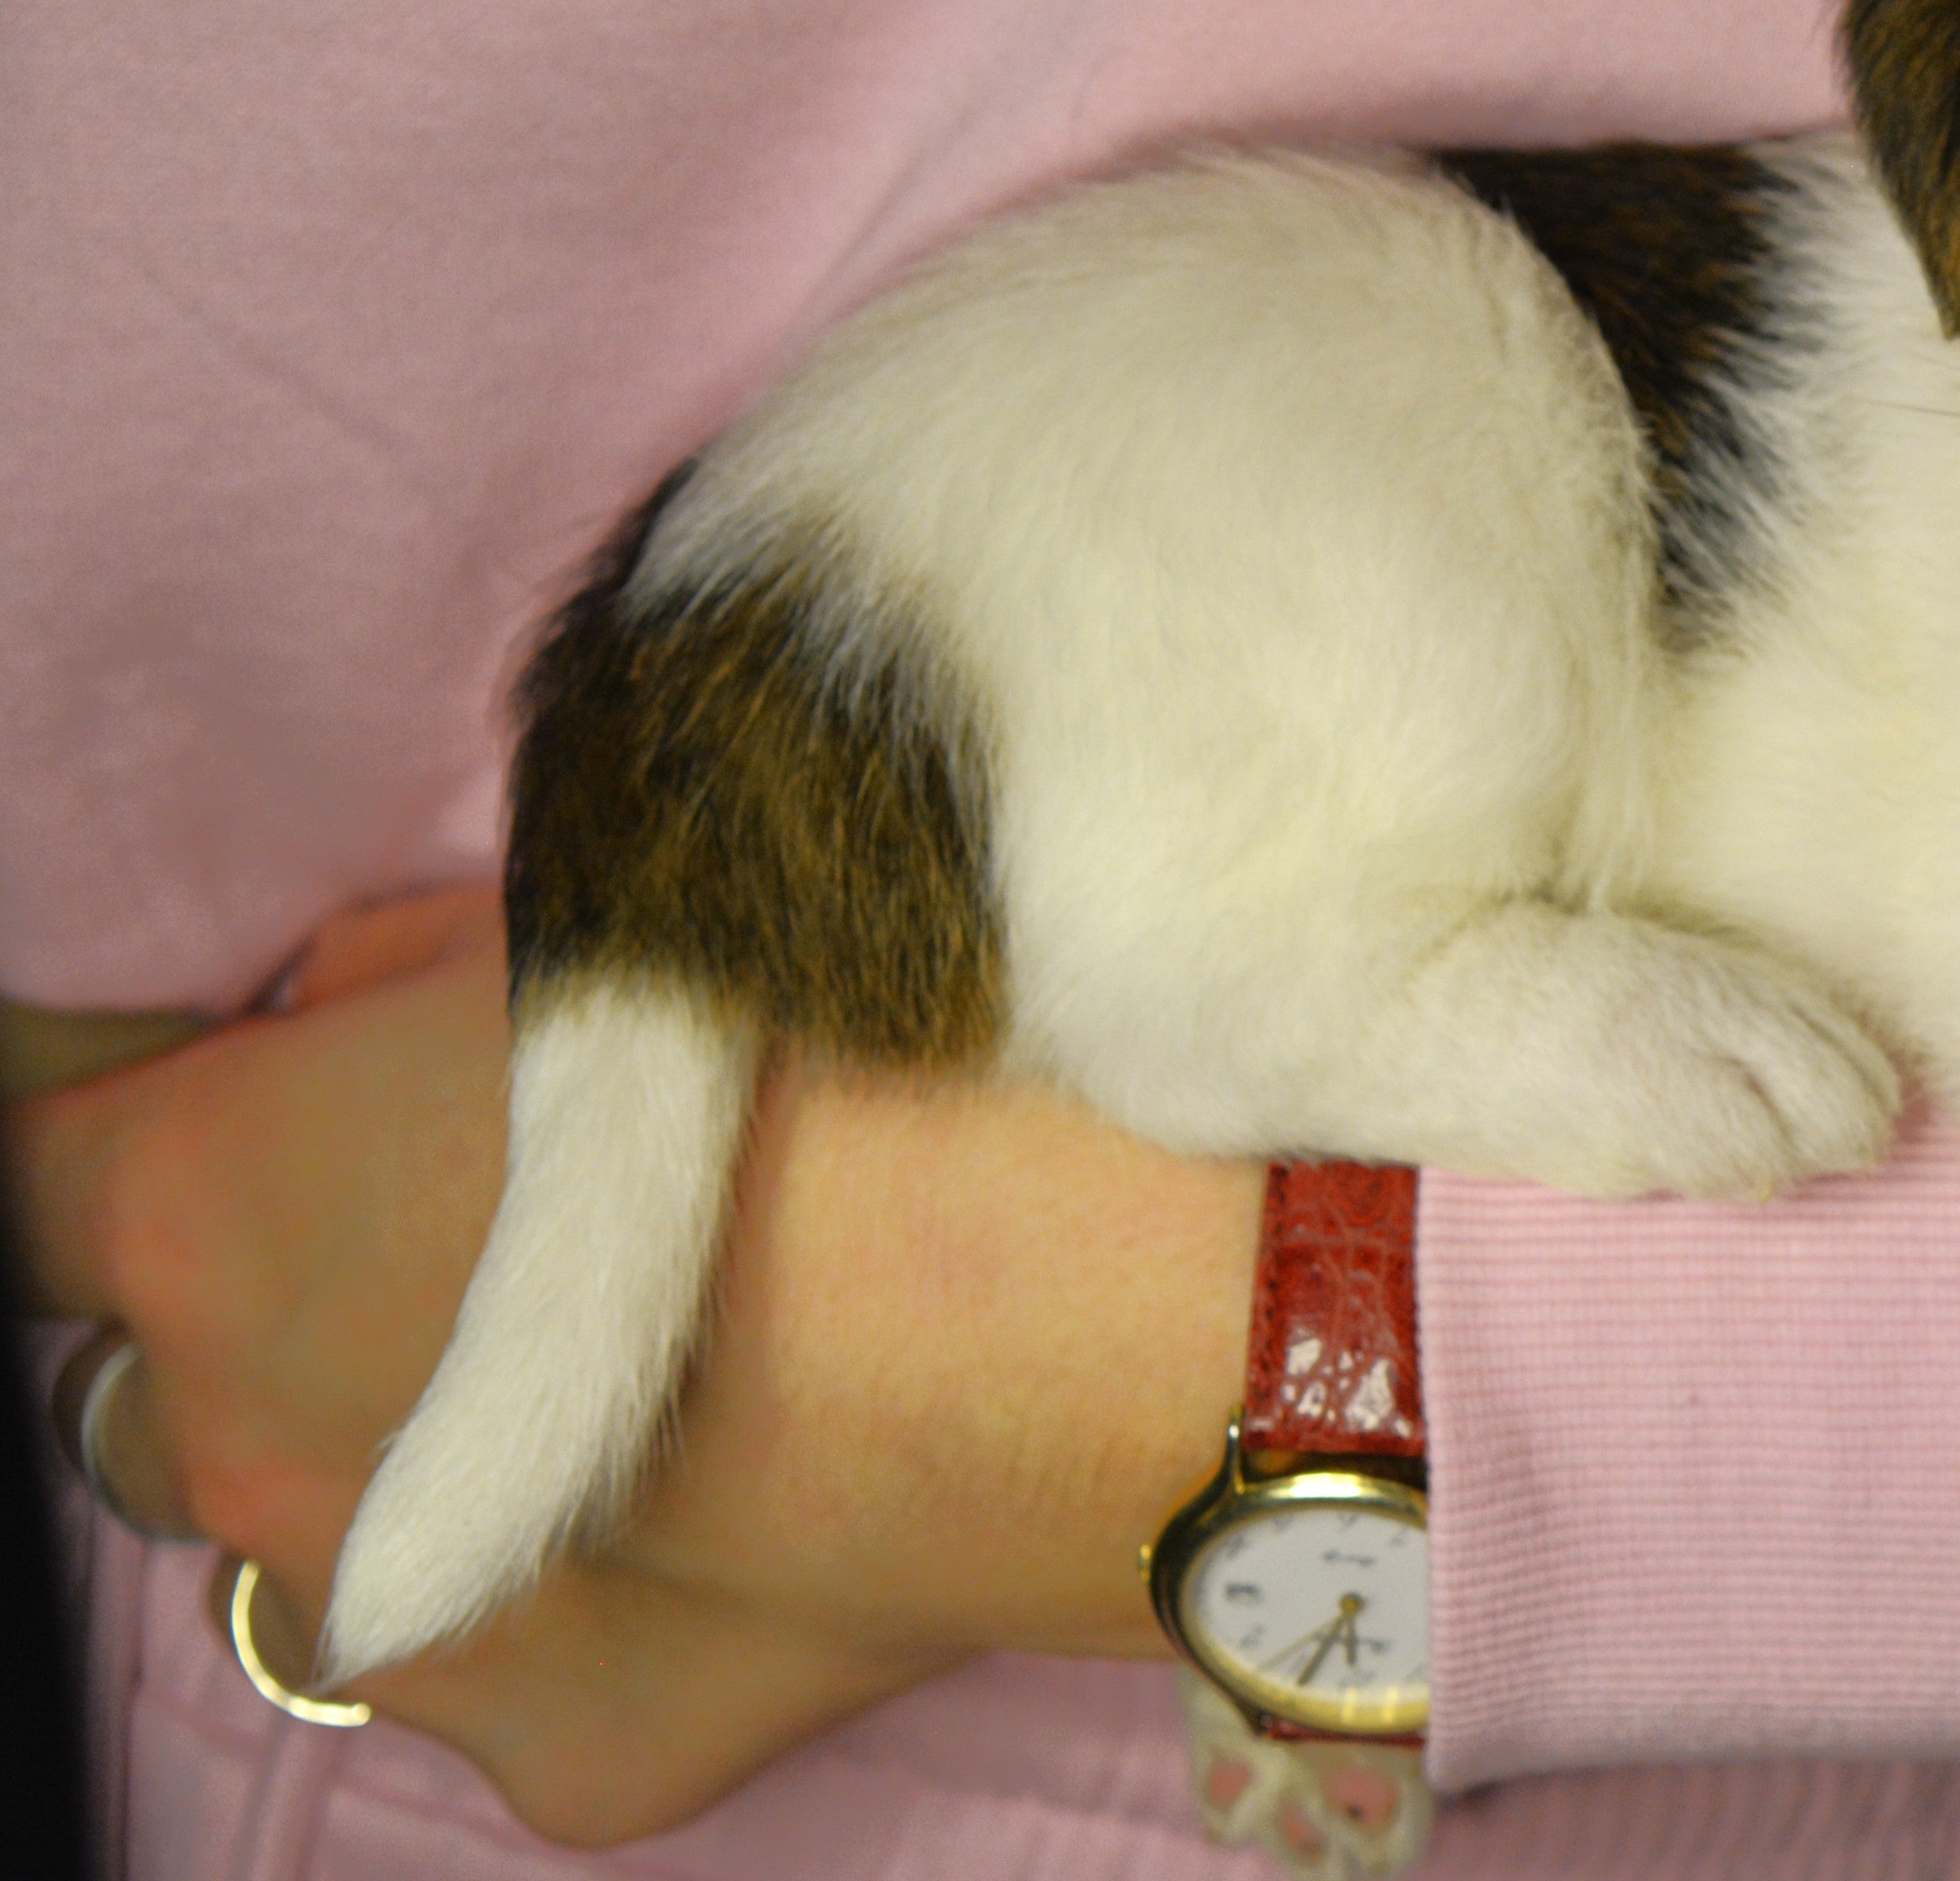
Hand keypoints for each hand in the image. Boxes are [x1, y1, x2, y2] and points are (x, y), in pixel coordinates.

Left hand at [9, 889, 1263, 1847]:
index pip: (39, 1160)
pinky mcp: (570, 1750)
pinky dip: (603, 1586)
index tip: (274, 1091)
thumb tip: (343, 1032)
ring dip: (429, 1455)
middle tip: (512, 1224)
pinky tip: (768, 1497)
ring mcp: (404, 1632)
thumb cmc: (886, 1055)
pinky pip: (521, 1652)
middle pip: (172, 1366)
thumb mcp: (623, 917)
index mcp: (211, 1206)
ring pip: (339, 1535)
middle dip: (294, 1293)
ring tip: (681, 1372)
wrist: (1141, 1293)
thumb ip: (401, 987)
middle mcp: (244, 1445)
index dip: (161, 1113)